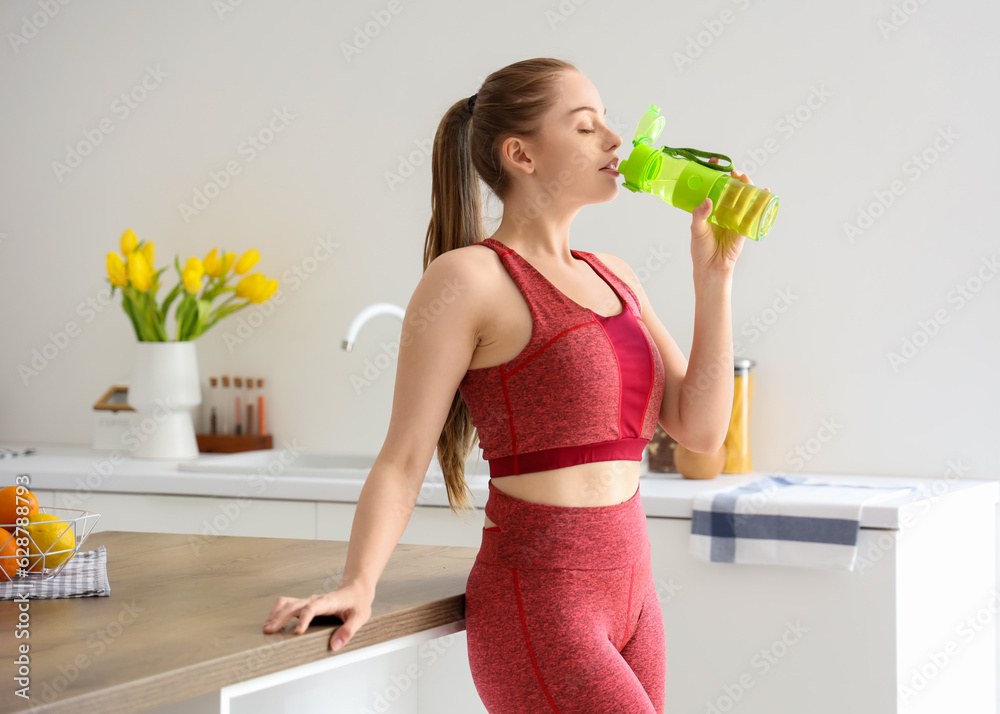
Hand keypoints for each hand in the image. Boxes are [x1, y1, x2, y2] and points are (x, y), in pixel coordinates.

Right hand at [262, 584, 372, 650]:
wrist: (356, 590)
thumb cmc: (357, 604)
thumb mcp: (359, 617)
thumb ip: (348, 631)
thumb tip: (335, 646)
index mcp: (328, 602)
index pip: (312, 608)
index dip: (304, 619)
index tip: (297, 632)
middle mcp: (315, 600)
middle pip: (294, 605)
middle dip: (281, 617)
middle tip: (270, 631)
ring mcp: (309, 601)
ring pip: (288, 602)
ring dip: (276, 613)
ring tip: (267, 628)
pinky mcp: (305, 604)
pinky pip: (287, 604)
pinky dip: (277, 612)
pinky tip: (272, 622)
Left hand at [690, 158, 768, 274]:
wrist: (712, 268)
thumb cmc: (701, 250)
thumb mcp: (696, 230)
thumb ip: (700, 215)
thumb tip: (708, 200)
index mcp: (710, 210)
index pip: (713, 187)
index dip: (715, 174)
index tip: (714, 161)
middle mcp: (723, 211)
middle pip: (732, 190)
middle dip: (734, 178)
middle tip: (734, 171)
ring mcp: (735, 218)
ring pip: (743, 198)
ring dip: (747, 186)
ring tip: (745, 178)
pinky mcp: (745, 226)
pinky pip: (754, 212)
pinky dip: (761, 201)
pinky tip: (765, 191)